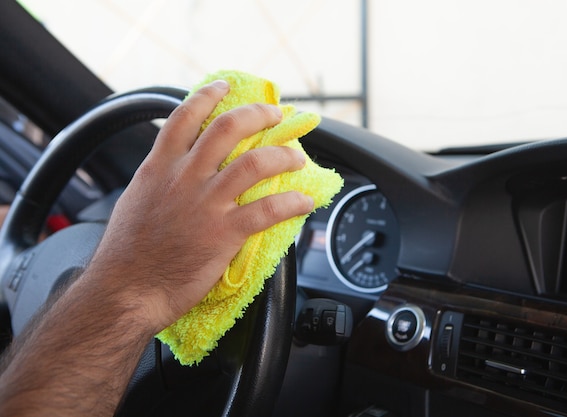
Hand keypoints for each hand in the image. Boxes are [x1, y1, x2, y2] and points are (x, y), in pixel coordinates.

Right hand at [86, 80, 313, 332]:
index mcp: (159, 167)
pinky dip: (292, 202)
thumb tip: (174, 168)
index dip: (207, 95)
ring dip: (283, 156)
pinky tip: (304, 201)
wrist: (125, 290)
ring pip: (255, 163)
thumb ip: (159, 178)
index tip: (224, 86)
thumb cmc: (127, 253)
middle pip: (228, 128)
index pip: (184, 116)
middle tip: (274, 115)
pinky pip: (268, 210)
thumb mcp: (136, 200)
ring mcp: (206, 204)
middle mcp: (184, 177)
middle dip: (258, 115)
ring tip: (296, 158)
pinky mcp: (224, 233)